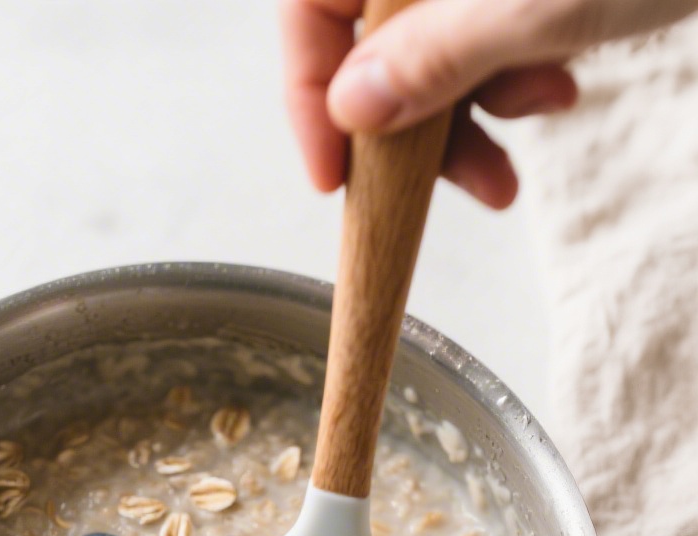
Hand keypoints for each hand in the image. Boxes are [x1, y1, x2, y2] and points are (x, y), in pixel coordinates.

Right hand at [280, 0, 697, 206]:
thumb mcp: (528, 7)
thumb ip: (432, 57)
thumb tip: (352, 108)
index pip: (311, 3)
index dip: (309, 92)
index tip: (334, 177)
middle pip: (373, 34)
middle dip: (417, 122)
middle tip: (467, 185)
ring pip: (433, 42)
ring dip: (474, 110)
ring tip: (531, 141)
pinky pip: (483, 31)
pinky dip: (510, 75)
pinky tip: (557, 87)